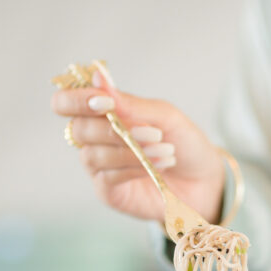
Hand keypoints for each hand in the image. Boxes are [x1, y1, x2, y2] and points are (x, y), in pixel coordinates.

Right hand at [51, 72, 224, 222]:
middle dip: (115, 129)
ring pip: (93, 155)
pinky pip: (108, 176)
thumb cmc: (183, 142)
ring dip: (131, 150)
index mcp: (101, 113)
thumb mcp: (164, 115)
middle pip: (78, 129)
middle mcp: (93, 140)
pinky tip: (159, 166)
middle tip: (153, 131)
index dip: (76, 100)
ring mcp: (98, 168)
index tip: (105, 103)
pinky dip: (134, 167)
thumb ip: (131, 103)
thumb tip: (98, 78)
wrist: (205, 179)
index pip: (65, 103)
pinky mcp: (108, 192)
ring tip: (165, 149)